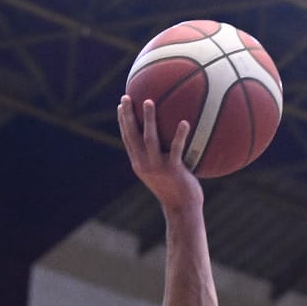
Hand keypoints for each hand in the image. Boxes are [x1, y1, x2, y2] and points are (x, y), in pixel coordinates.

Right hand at [118, 95, 203, 210]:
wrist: (182, 208)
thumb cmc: (175, 188)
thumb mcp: (162, 172)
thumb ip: (159, 155)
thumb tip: (166, 137)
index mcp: (139, 163)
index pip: (127, 139)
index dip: (122, 121)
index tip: (121, 104)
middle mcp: (144, 164)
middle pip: (132, 135)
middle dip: (127, 116)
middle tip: (126, 97)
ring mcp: (157, 167)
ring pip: (149, 139)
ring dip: (148, 120)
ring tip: (149, 102)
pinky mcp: (173, 170)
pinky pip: (176, 149)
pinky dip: (180, 135)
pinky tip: (185, 122)